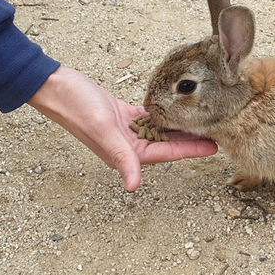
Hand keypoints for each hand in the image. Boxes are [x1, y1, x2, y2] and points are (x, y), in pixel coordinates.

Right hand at [27, 65, 217, 190]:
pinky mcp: (123, 116)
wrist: (56, 87)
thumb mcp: (103, 130)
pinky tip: (178, 110)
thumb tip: (133, 186)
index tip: (214, 147)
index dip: (191, 150)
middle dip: (191, 139)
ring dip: (180, 127)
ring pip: (161, 131)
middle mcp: (129, 145)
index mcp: (127, 153)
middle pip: (168, 143)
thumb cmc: (77, 108)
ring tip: (203, 121)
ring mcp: (126, 131)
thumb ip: (122, 158)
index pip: (167, 153)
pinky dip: (164, 115)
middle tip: (217, 131)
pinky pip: (149, 118)